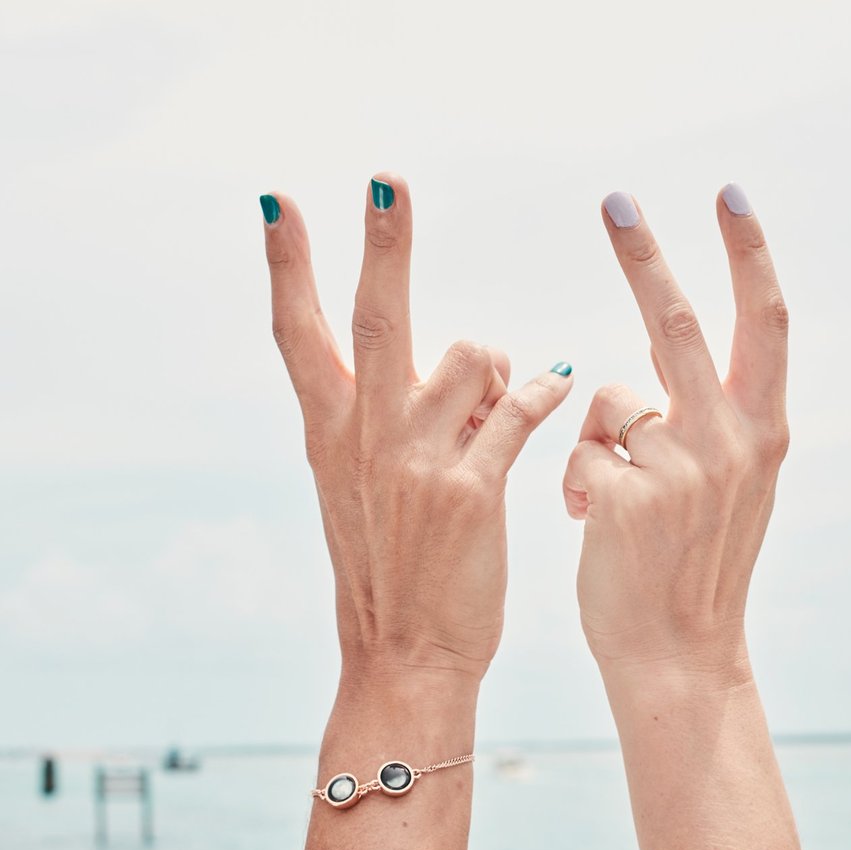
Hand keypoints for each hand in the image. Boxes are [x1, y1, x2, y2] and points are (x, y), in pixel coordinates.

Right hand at [261, 176, 573, 689]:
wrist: (402, 655)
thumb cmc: (390, 571)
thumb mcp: (360, 494)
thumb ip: (392, 423)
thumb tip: (464, 361)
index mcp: (330, 436)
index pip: (296, 334)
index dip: (286, 267)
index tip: (276, 203)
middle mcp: (365, 440)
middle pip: (374, 320)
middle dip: (381, 245)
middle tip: (385, 179)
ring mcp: (416, 465)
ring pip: (469, 358)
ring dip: (494, 365)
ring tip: (497, 397)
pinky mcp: (471, 494)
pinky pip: (517, 411)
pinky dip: (542, 392)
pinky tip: (559, 384)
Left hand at [563, 185, 787, 682]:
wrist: (679, 655)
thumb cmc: (695, 568)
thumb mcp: (733, 489)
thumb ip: (715, 422)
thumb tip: (658, 361)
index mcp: (763, 435)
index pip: (764, 323)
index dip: (749, 254)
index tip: (729, 195)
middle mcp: (731, 442)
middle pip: (680, 323)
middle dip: (644, 257)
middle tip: (614, 200)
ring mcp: (679, 470)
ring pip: (609, 400)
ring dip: (597, 438)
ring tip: (606, 498)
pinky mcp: (622, 498)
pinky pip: (578, 452)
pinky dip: (573, 481)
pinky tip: (587, 525)